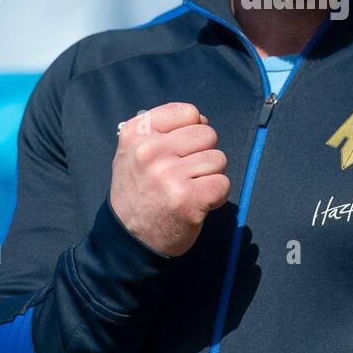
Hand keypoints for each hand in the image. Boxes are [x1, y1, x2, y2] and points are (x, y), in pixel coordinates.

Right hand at [110, 102, 229, 255]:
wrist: (129, 240)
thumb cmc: (139, 192)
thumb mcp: (133, 152)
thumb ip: (161, 131)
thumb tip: (201, 119)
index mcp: (136, 133)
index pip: (188, 112)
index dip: (192, 131)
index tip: (179, 151)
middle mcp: (150, 151)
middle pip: (207, 134)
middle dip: (203, 154)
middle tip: (184, 175)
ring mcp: (168, 175)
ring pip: (218, 159)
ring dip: (210, 176)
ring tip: (188, 190)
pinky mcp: (188, 199)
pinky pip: (223, 184)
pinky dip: (216, 196)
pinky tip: (197, 203)